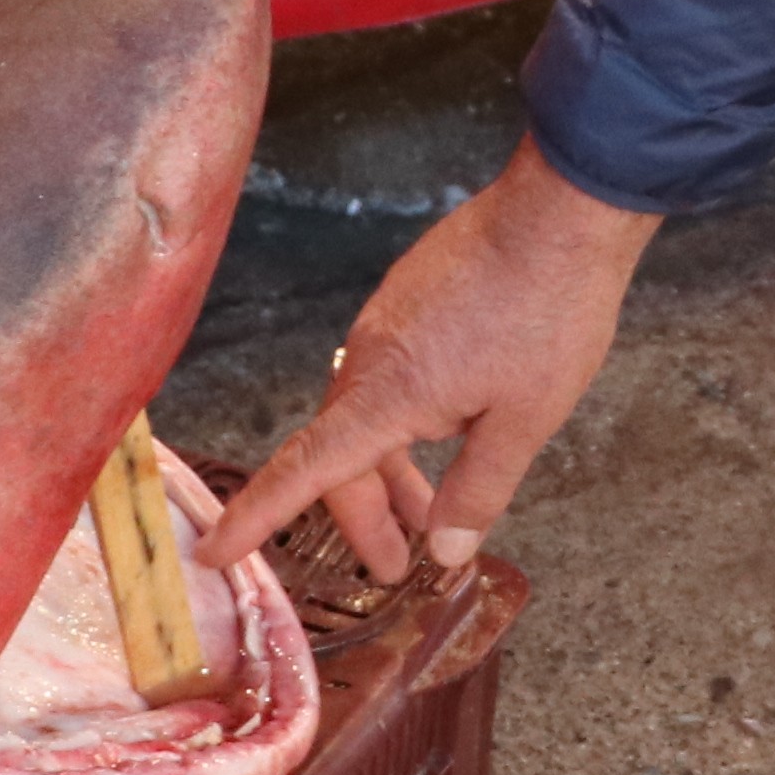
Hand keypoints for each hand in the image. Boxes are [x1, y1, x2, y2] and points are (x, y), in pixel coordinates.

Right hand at [208, 140, 659, 580]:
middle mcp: (369, 356)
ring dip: (388, 470)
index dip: (256, 516)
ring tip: (431, 510)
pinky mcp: (410, 298)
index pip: (304, 469)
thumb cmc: (548, 313)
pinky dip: (403, 423)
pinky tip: (452, 432)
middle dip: (363, 514)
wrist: (562, 208)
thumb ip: (478, 489)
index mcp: (385, 393)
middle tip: (399, 565)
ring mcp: (387, 321)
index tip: (213, 550)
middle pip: (339, 451)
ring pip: (367, 413)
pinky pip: (387, 375)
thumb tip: (444, 548)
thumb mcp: (524, 421)